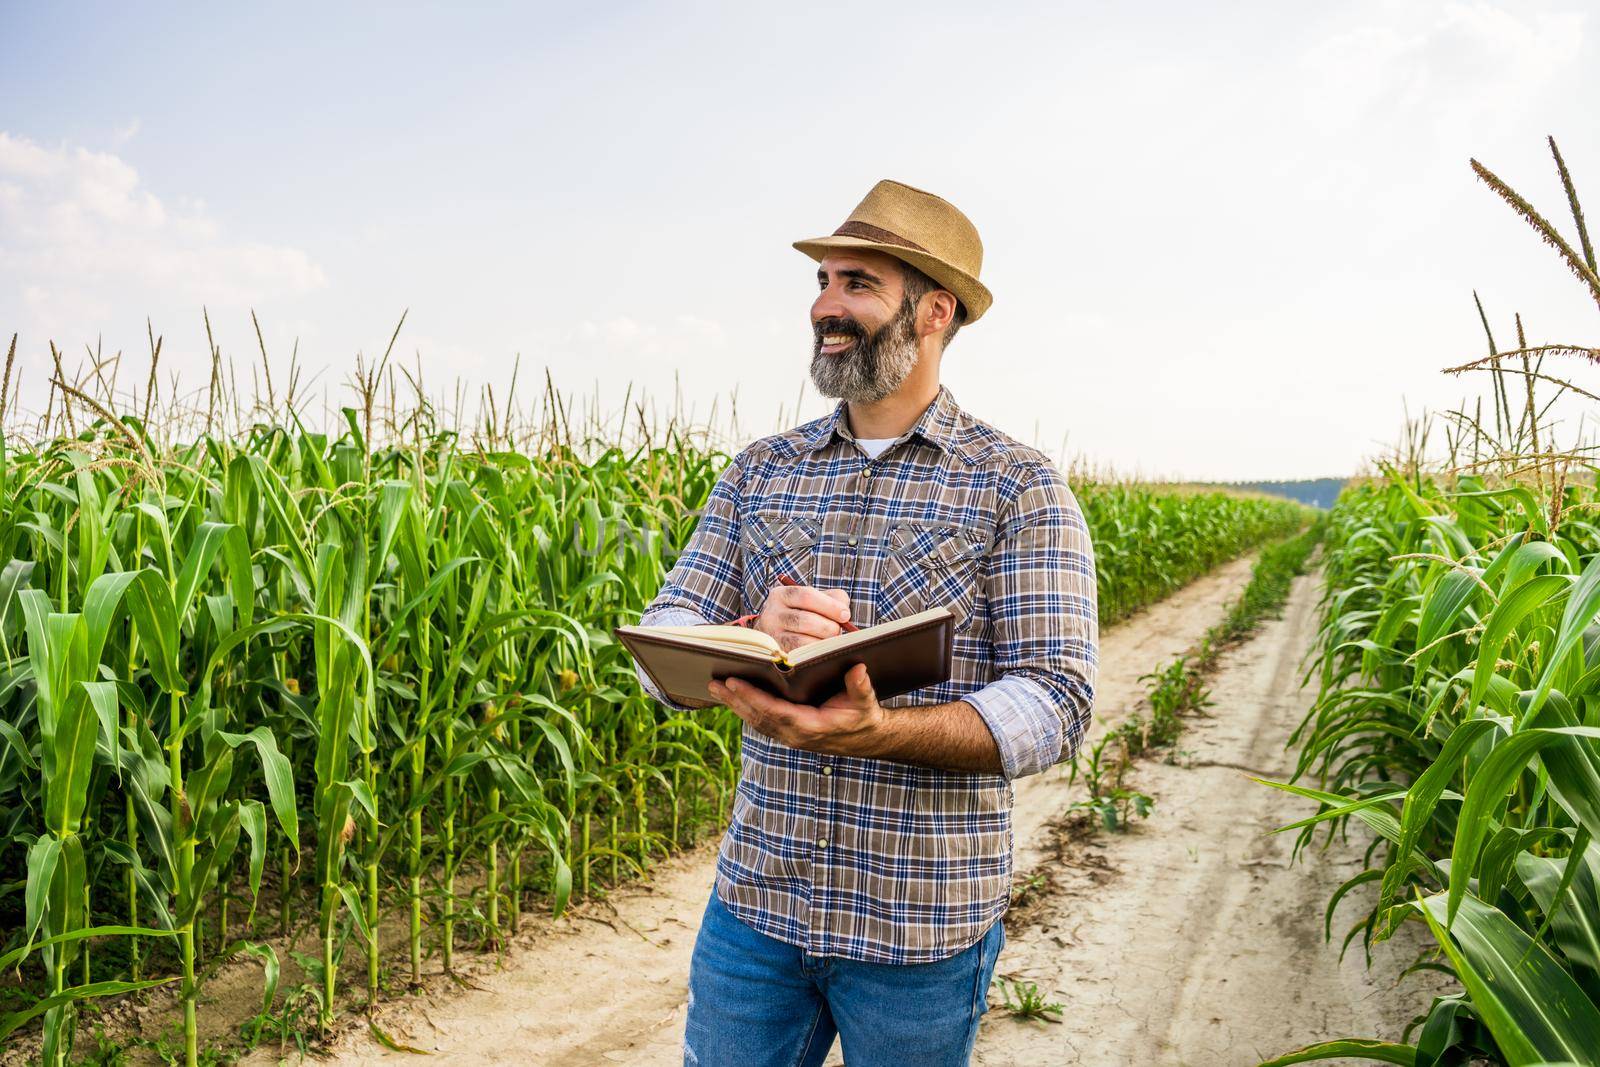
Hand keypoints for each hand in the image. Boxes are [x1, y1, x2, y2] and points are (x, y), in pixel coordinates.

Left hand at [708, 662, 884, 755]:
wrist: (867, 738)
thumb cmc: (864, 716)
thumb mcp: (865, 702)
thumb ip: (860, 686)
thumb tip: (858, 668)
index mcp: (811, 727)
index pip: (774, 712)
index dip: (752, 698)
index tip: (733, 683)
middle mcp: (796, 735)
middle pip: (758, 717)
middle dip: (735, 700)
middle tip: (713, 683)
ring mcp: (790, 737)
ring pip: (756, 721)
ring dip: (735, 705)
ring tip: (715, 687)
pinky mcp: (788, 733)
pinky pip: (762, 721)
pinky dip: (745, 708)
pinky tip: (732, 697)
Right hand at [755, 582, 851, 652]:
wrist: (782, 632)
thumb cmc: (806, 612)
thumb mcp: (817, 599)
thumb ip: (834, 599)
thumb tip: (844, 613)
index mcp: (781, 595)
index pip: (806, 596)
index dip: (829, 606)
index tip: (845, 615)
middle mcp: (771, 614)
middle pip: (805, 620)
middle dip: (828, 627)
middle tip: (839, 631)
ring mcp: (772, 636)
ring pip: (801, 640)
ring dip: (822, 642)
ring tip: (832, 641)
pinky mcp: (776, 654)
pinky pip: (799, 655)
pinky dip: (814, 653)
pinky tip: (822, 650)